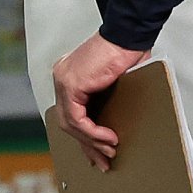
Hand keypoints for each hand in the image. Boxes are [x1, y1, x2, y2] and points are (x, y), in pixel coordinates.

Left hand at [51, 32, 148, 170]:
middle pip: (69, 122)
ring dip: (93, 143)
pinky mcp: (70, 85)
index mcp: (70, 74)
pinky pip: (78, 120)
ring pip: (72, 125)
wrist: (130, 32)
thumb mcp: (115, 79)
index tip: (96, 152)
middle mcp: (62, 77)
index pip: (71, 112)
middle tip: (103, 160)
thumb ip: (106, 97)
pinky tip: (108, 138)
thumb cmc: (129, 49)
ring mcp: (63, 80)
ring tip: (109, 152)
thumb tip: (111, 124)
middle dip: (88, 145)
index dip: (84, 136)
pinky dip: (93, 133)